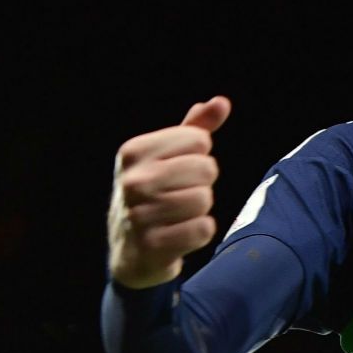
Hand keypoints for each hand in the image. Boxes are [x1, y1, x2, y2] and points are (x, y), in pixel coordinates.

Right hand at [108, 96, 230, 288]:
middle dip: (202, 183)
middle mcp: (132, 180)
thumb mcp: (167, 156)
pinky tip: (179, 235)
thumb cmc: (155, 193)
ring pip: (205, 200)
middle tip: (179, 194)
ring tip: (177, 215)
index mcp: (133, 151)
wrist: (131, 250)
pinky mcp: (152, 245)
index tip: (178, 170)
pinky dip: (199, 233)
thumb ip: (196, 128)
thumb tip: (222, 102)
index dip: (199, 156)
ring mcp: (139, 214)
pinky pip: (203, 229)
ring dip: (200, 209)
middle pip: (206, 168)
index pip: (200, 140)